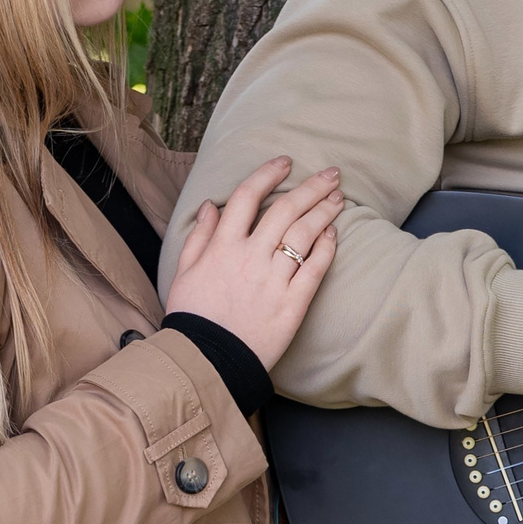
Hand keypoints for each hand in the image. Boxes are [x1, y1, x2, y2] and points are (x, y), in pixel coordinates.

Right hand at [163, 156, 342, 369]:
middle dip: (311, 187)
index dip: (268, 174)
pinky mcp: (292, 304)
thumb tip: (210, 206)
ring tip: (338, 197)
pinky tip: (334, 233)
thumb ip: (199, 236)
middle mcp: (250, 257)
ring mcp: (273, 280)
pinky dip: (326, 247)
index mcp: (222, 247)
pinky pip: (314, 268)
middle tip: (331, 174)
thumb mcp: (184, 273)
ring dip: (324, 211)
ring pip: (304, 234)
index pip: (247, 197)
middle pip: (285, 210)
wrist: (207, 361)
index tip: (285, 162)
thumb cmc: (194, 316)